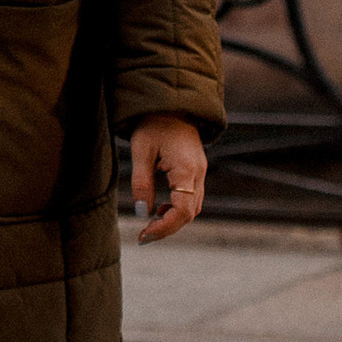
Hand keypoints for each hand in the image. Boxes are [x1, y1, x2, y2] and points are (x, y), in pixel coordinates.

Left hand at [130, 115, 207, 244]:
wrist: (170, 104)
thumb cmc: (152, 124)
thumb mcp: (140, 151)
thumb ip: (141, 183)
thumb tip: (142, 213)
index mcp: (186, 169)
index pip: (182, 210)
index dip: (165, 227)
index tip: (145, 235)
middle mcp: (198, 173)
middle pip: (189, 213)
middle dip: (167, 228)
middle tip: (143, 237)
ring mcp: (200, 172)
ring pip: (193, 207)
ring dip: (173, 220)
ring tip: (149, 225)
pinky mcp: (196, 171)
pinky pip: (192, 198)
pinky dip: (178, 209)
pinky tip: (160, 208)